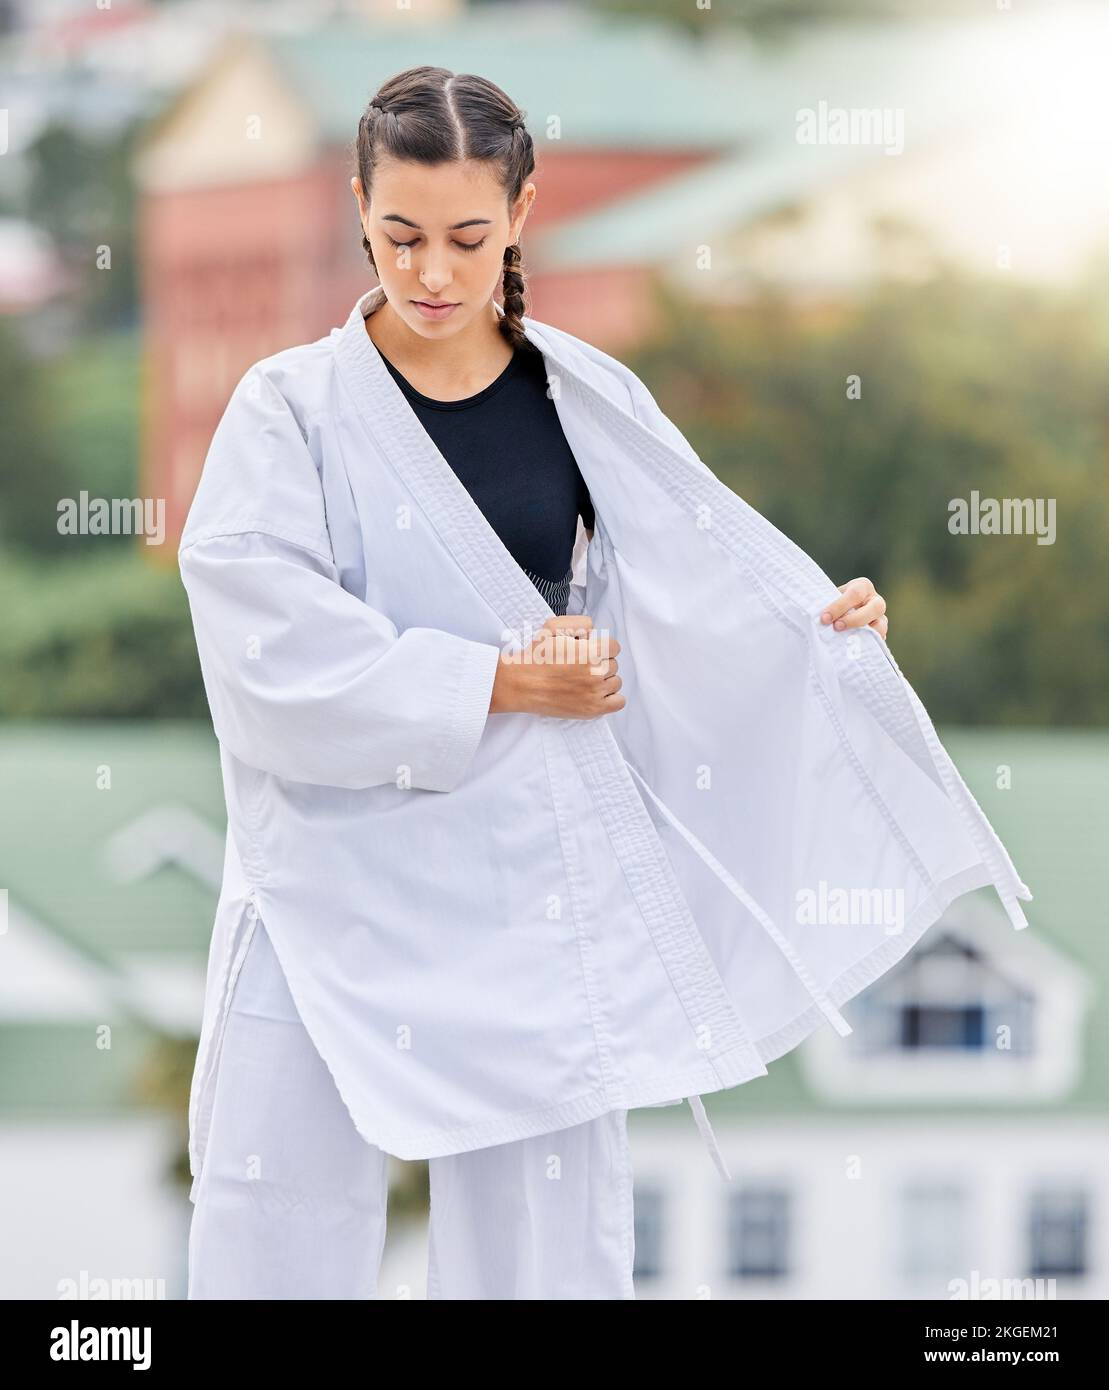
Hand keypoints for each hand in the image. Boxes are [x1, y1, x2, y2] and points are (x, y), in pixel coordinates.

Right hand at [490, 614, 625, 717]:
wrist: (521, 684)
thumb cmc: (535, 657)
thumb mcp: (553, 626)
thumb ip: (580, 623)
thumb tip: (594, 632)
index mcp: (591, 651)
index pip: (614, 647)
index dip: (601, 647)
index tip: (589, 651)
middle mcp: (596, 672)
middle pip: (613, 665)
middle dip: (600, 663)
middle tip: (581, 666)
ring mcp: (596, 693)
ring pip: (616, 682)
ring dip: (604, 680)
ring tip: (585, 680)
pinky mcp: (593, 709)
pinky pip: (618, 702)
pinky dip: (610, 698)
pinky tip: (595, 694)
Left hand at [820, 576, 888, 639]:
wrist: (842, 612)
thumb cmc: (834, 603)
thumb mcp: (831, 598)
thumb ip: (826, 604)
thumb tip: (815, 617)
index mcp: (863, 587)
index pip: (855, 593)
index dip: (840, 606)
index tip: (824, 618)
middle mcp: (876, 600)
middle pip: (875, 608)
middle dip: (854, 619)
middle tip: (836, 627)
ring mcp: (881, 618)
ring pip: (881, 626)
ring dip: (864, 634)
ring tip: (847, 640)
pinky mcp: (880, 633)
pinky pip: (878, 640)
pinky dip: (867, 645)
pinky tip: (853, 649)